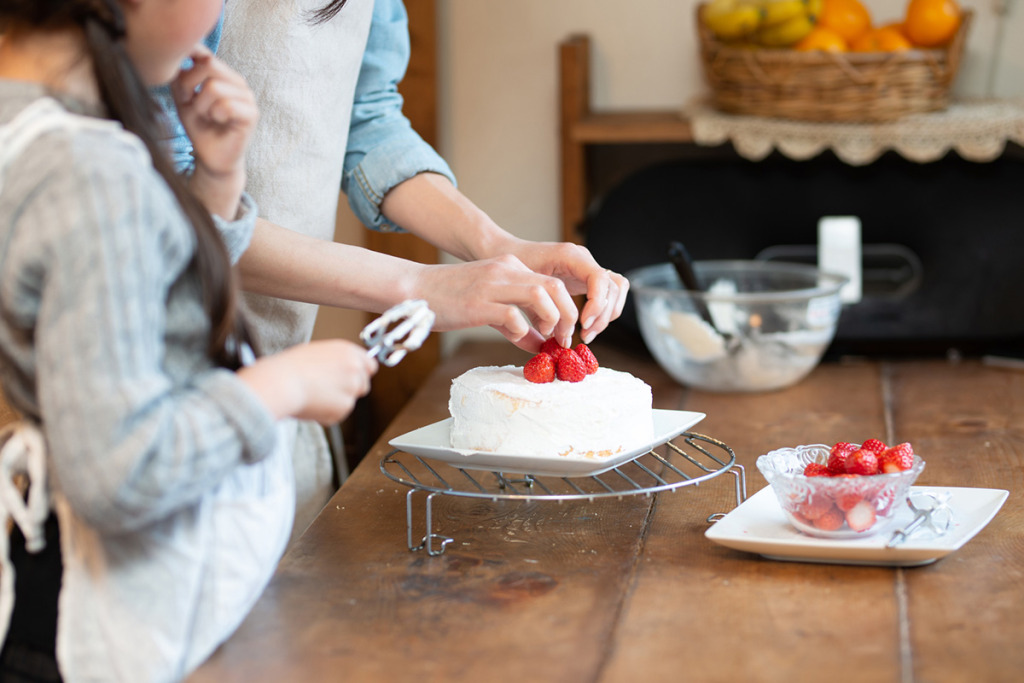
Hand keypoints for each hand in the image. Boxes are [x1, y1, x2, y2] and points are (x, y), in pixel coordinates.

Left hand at [171, 44, 257, 218]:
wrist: (212, 158)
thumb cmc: (200, 127)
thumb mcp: (183, 98)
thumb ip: (181, 76)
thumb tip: (181, 56)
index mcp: (224, 74)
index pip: (204, 54)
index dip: (186, 71)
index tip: (184, 92)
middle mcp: (238, 82)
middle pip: (208, 64)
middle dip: (191, 86)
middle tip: (193, 106)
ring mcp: (248, 97)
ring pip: (214, 87)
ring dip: (202, 106)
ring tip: (207, 116)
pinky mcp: (251, 114)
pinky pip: (226, 105)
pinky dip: (215, 115)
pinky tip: (218, 122)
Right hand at [237, 340, 377, 424]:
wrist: (283, 382)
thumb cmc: (292, 366)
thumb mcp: (318, 353)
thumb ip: (336, 361)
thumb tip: (340, 371)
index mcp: (349, 352)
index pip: (370, 365)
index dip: (360, 373)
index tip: (351, 378)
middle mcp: (355, 369)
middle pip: (364, 385)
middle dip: (350, 390)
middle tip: (328, 391)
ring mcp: (352, 389)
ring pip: (350, 401)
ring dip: (336, 402)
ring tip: (314, 396)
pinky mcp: (344, 408)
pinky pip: (338, 414)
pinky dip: (327, 414)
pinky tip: (312, 404)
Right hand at [411, 256, 578, 351]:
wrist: (415, 289)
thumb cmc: (451, 299)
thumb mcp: (490, 307)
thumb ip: (517, 325)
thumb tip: (541, 346)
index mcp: (510, 266)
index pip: (554, 284)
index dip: (567, 310)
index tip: (563, 334)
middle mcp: (505, 270)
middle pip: (555, 288)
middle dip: (567, 316)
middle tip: (563, 339)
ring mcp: (491, 285)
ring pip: (541, 295)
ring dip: (550, 321)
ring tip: (544, 336)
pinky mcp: (477, 304)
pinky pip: (513, 315)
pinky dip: (521, 330)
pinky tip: (513, 335)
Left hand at [501, 241, 628, 343]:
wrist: (505, 252)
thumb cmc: (511, 266)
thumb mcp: (523, 287)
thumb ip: (539, 310)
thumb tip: (555, 337)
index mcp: (571, 256)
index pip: (600, 278)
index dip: (597, 304)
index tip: (582, 324)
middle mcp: (584, 261)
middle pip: (613, 288)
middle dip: (602, 315)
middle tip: (583, 335)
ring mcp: (587, 270)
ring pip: (615, 292)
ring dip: (605, 316)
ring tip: (585, 334)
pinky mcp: (585, 280)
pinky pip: (606, 295)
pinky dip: (602, 313)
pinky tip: (584, 326)